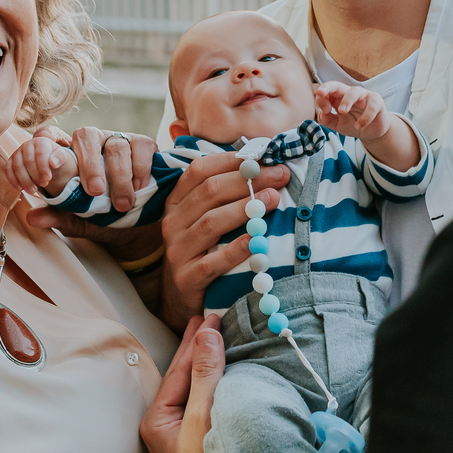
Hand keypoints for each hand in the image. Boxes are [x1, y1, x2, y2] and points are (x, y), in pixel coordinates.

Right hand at [6, 133, 75, 196]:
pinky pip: (8, 170)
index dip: (43, 167)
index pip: (40, 153)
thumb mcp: (63, 157)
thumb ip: (60, 158)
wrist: (48, 162)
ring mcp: (17, 152)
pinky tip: (21, 189)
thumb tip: (53, 162)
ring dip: (25, 181)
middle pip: (28, 161)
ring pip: (17, 167)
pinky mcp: (10, 161)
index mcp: (41, 141)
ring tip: (33, 190)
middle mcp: (27, 145)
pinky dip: (13, 180)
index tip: (48, 179)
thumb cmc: (55, 159)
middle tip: (44, 184)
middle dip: (35, 175)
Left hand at [24, 126, 155, 231]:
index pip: (51, 136)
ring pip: (115, 145)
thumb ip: (58, 216)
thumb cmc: (101, 217)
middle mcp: (91, 142)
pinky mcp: (143, 145)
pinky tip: (139, 188)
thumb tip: (33, 218)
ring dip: (119, 176)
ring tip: (121, 204)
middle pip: (85, 135)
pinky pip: (141, 146)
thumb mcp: (78, 221)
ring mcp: (118, 140)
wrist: (137, 226)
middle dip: (90, 164)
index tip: (52, 164)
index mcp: (68, 156)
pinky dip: (140, 169)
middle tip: (95, 191)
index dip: (48, 142)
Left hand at [140, 316, 267, 452]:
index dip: (195, 341)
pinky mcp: (203, 448)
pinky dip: (220, 385)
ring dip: (211, 366)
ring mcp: (185, 440)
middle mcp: (166, 429)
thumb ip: (205, 375)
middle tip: (211, 318)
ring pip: (198, 392)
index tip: (210, 314)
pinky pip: (210, 405)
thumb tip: (206, 334)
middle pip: (185, 379)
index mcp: (158, 422)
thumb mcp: (205, 418)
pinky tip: (230, 375)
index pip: (178, 370)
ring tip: (220, 340)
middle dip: (199, 349)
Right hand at [161, 151, 289, 331]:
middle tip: (280, 175)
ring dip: (245, 208)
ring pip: (211, 223)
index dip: (232, 160)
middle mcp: (173, 223)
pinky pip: (212, 262)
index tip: (265, 156)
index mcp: (177, 202)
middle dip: (248, 180)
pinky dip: (235, 250)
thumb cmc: (204, 249)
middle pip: (209, 192)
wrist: (182, 296)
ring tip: (273, 199)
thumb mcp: (206, 217)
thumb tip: (264, 164)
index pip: (200, 170)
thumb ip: (225, 193)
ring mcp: (177, 251)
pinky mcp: (187, 279)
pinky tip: (254, 241)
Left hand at [315, 81, 390, 143]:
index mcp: (338, 98)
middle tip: (320, 94)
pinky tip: (359, 126)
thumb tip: (321, 114)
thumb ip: (327, 120)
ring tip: (342, 111)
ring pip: (354, 91)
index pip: (326, 92)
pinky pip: (371, 106)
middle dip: (327, 87)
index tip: (324, 110)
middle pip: (337, 85)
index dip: (322, 98)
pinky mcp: (377, 102)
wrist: (372, 132)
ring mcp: (364, 96)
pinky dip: (365, 117)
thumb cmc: (354, 124)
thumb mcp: (337, 125)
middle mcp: (349, 94)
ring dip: (346, 100)